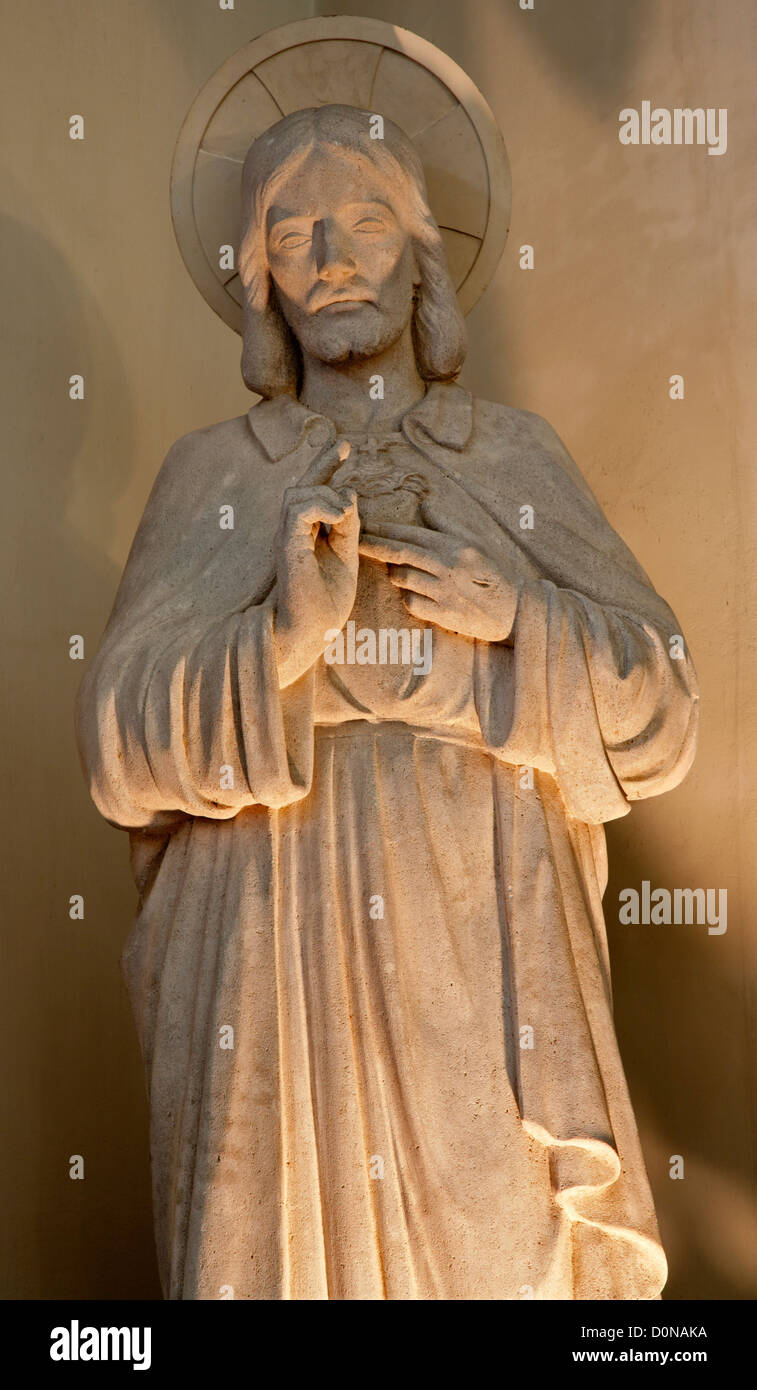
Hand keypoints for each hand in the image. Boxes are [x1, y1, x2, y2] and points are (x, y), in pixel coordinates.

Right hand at [273, 443, 359, 686]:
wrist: (310, 630)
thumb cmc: (325, 603)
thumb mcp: (346, 557)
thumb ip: (348, 527)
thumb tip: (350, 494)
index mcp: (306, 535)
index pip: (315, 494)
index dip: (327, 469)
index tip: (344, 448)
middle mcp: (292, 533)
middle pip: (302, 486)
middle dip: (322, 462)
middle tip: (343, 443)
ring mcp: (286, 539)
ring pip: (298, 495)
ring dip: (325, 494)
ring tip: (345, 509)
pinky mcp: (287, 547)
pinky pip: (298, 511)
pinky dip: (320, 506)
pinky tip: (339, 514)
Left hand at [358, 522, 519, 642]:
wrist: (516, 611)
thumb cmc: (495, 575)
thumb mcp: (477, 544)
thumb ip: (449, 525)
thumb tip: (426, 505)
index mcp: (455, 546)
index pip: (412, 534)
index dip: (386, 529)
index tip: (367, 526)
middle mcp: (448, 566)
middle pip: (400, 553)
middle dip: (374, 546)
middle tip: (357, 543)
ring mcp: (445, 591)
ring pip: (402, 578)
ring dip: (395, 574)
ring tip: (396, 573)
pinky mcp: (445, 614)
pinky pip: (411, 603)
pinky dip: (407, 598)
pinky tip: (412, 595)